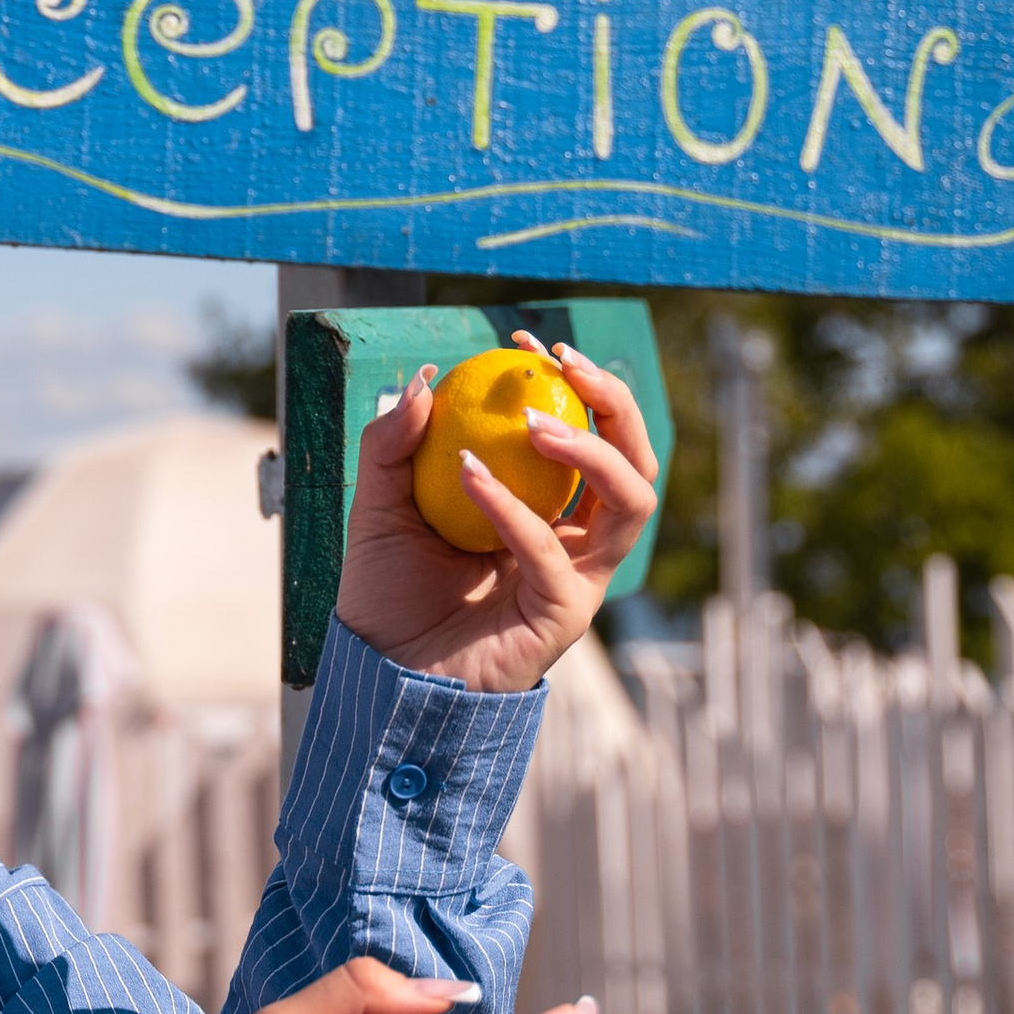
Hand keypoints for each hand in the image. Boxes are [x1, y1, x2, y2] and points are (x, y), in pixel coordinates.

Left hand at [336, 334, 657, 693]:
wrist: (379, 675)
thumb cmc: (387, 593)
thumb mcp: (380, 503)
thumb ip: (394, 443)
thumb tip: (425, 379)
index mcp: (548, 511)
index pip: (586, 434)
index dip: (572, 381)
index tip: (524, 338)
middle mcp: (575, 541)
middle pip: (635, 461)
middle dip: (613, 403)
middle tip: (562, 363)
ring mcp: (576, 579)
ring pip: (631, 503)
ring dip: (590, 451)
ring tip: (532, 421)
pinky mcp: (563, 616)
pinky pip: (553, 554)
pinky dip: (513, 509)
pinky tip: (470, 477)